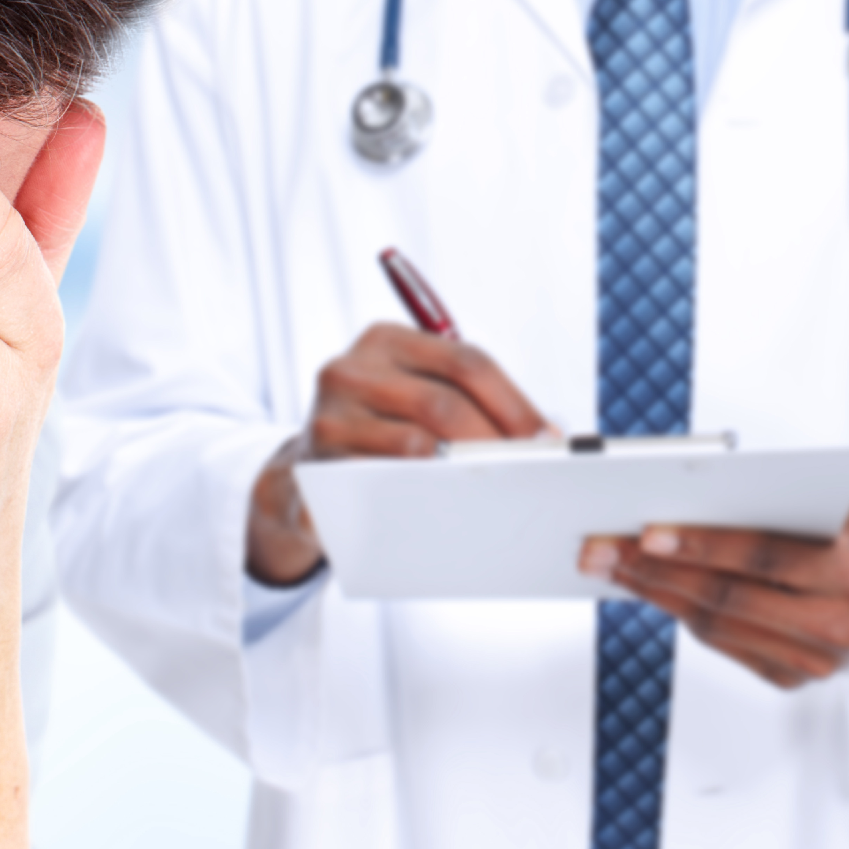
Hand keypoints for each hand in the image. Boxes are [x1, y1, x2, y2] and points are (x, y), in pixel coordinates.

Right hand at [247, 323, 547, 583]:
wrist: (303, 477)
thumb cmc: (378, 432)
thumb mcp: (413, 396)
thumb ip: (468, 400)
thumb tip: (544, 434)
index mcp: (384, 340)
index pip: (465, 361)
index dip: (514, 402)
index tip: (546, 439)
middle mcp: (349, 370)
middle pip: (443, 403)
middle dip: (494, 442)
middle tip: (527, 473)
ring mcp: (327, 418)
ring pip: (415, 445)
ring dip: (463, 473)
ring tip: (494, 491)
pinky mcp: (315, 468)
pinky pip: (382, 485)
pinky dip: (422, 497)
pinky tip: (447, 508)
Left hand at [579, 500, 848, 688]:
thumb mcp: (840, 507)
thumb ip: (778, 504)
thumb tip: (688, 496)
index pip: (763, 556)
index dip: (701, 544)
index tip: (646, 531)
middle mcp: (836, 625)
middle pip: (727, 597)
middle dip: (653, 571)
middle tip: (599, 549)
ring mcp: (814, 662)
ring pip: (715, 626)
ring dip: (653, 594)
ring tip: (608, 565)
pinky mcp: (793, 679)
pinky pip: (722, 644)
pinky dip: (679, 614)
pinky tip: (647, 589)